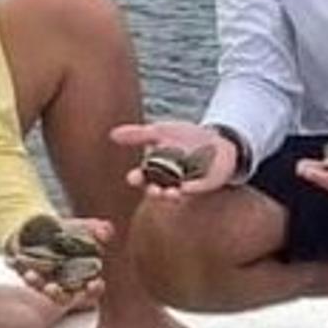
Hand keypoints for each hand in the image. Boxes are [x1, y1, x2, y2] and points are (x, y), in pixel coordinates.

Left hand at [6, 213, 113, 306]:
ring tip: (30, 275)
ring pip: (44, 290)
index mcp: (85, 277)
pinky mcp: (31, 277)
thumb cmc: (70, 230)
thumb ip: (98, 228)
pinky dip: (24, 272)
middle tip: (52, 288)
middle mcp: (67, 286)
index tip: (95, 284)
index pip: (93, 290)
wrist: (42, 225)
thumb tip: (105, 231)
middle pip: (66, 297)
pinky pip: (29, 278)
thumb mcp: (86, 227)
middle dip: (59, 295)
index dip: (94, 289)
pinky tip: (18, 263)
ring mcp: (48, 283)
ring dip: (37, 285)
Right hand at [109, 120, 238, 197]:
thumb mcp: (160, 132)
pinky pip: (196, 189)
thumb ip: (138, 135)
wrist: (215, 138)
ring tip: (171, 193)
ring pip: (174, 194)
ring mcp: (184, 184)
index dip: (136, 178)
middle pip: (156, 190)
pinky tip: (187, 188)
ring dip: (170, 196)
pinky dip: (191, 189)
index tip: (133, 177)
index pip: (141, 176)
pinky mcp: (203, 185)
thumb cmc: (184, 137)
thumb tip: (112, 134)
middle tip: (153, 191)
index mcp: (154, 168)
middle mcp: (167, 180)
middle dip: (153, 192)